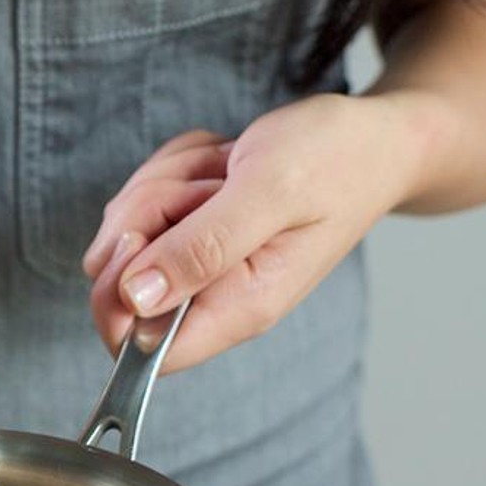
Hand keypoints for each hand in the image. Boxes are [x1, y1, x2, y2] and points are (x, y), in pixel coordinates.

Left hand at [83, 93, 420, 371]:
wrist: (370, 137)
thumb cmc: (336, 160)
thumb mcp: (270, 191)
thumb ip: (203, 248)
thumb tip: (138, 299)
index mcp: (236, 307)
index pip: (137, 348)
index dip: (115, 297)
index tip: (141, 238)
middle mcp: (211, 297)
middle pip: (118, 283)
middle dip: (142, 216)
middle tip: (205, 186)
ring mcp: (196, 267)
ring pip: (123, 236)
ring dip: (163, 185)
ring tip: (226, 170)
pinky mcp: (188, 235)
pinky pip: (140, 203)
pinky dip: (172, 170)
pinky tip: (220, 164)